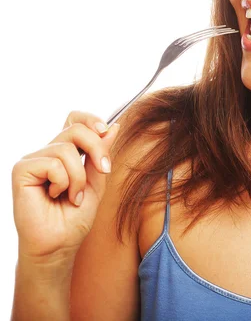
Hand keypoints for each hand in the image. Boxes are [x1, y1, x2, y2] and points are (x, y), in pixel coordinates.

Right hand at [12, 111, 120, 261]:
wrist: (59, 245)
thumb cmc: (75, 218)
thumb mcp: (97, 182)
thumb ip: (102, 154)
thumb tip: (114, 126)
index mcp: (66, 152)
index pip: (75, 120)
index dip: (91, 119)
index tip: (106, 131)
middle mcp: (49, 152)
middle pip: (75, 129)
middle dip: (97, 148)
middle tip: (104, 170)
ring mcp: (34, 160)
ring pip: (66, 149)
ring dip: (78, 177)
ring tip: (73, 196)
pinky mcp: (21, 170)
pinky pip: (52, 163)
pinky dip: (62, 181)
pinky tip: (54, 196)